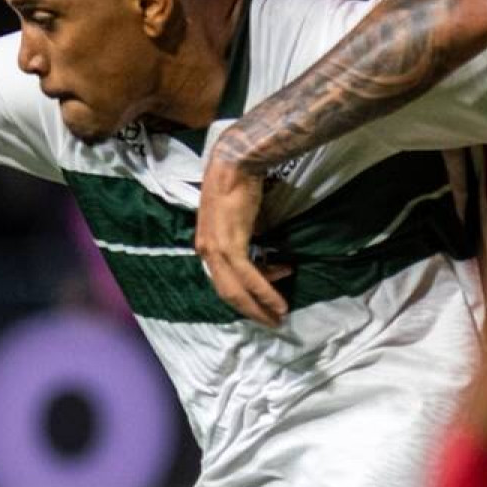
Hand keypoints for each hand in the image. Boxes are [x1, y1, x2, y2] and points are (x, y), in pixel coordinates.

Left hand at [195, 147, 289, 326]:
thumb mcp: (240, 221)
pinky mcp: (230, 244)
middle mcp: (206, 251)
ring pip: (237, 290)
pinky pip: (250, 276)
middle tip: (272, 322)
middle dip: (251, 311)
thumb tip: (268, 259)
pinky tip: (278, 302)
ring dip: (261, 305)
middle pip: (227, 293)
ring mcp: (216, 249)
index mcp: (206, 247)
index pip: (223, 282)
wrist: (235, 164)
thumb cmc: (239, 186)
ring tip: (280, 314)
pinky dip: (265, 291)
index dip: (245, 297)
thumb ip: (246, 242)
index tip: (266, 303)